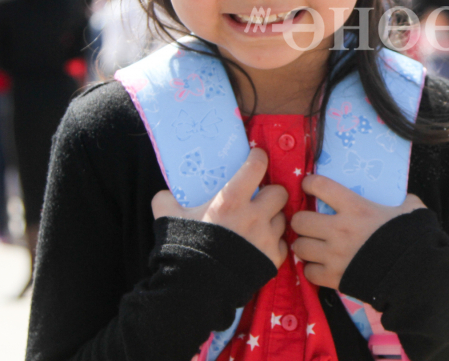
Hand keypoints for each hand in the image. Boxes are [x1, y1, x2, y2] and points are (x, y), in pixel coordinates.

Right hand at [151, 147, 288, 266]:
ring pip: (282, 218)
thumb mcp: (168, 219)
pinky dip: (273, 243)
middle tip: (261, 199)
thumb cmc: (182, 250)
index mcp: (230, 201)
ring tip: (259, 225)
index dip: (259, 158)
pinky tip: (261, 246)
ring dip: (273, 219)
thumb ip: (167, 202)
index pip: (257, 166)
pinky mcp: (273, 259)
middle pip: (280, 192)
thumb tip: (165, 194)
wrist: (193, 291)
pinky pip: (281, 244)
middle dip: (272, 193)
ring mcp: (266, 238)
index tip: (257, 157)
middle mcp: (254, 216)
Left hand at [291, 174, 425, 288]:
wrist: (416, 273)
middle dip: (301, 221)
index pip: (320, 186)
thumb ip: (404, 203)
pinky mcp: (334, 278)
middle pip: (300, 221)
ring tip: (312, 246)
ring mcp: (334, 255)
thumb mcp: (412, 211)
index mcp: (356, 207)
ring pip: (299, 247)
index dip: (309, 183)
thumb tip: (406, 202)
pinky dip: (312, 270)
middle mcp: (339, 229)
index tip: (308, 186)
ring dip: (304, 245)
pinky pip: (308, 272)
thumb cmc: (413, 238)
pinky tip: (321, 267)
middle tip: (310, 224)